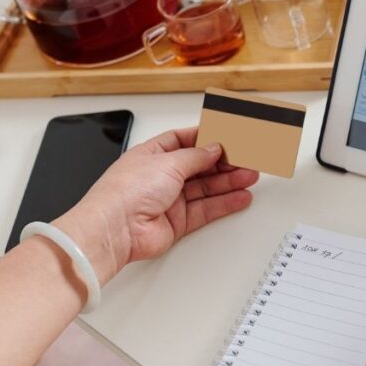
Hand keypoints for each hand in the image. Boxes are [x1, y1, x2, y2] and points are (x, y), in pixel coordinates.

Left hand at [54, 127, 257, 283]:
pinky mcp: (176, 222)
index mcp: (151, 154)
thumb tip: (213, 148)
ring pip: (206, 188)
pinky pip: (206, 210)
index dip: (205, 138)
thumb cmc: (126, 191)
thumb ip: (195, 156)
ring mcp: (168, 200)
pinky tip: (240, 196)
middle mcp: (159, 177)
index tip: (227, 136)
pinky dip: (224, 203)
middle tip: (246, 158)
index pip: (183, 141)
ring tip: (250, 176)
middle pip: (199, 166)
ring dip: (229, 182)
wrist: (115, 229)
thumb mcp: (167, 162)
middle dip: (223, 162)